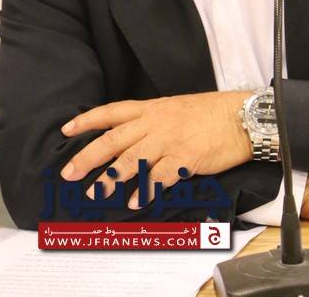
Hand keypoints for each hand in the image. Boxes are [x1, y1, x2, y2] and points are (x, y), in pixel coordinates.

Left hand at [60, 91, 252, 206]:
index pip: (112, 111)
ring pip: (131, 158)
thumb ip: (153, 121)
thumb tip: (132, 139)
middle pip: (114, 138)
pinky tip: (134, 201)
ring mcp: (169, 139)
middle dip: (89, 156)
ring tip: (96, 193)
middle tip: (69, 173)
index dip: (88, 120)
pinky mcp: (185, 156)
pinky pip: (159, 176)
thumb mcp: (176, 108)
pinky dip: (144, 190)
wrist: (240, 116)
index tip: (67, 130)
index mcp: (152, 108)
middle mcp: (156, 121)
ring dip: (111, 177)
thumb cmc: (210, 113)